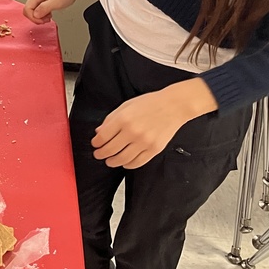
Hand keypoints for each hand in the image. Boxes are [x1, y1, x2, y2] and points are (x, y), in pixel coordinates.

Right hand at [24, 0, 86, 23]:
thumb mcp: (57, 2)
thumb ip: (45, 8)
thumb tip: (35, 14)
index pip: (27, 9)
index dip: (33, 18)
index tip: (42, 21)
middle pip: (28, 11)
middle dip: (37, 18)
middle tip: (47, 19)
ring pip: (31, 11)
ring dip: (39, 17)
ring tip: (49, 16)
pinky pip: (35, 10)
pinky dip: (41, 14)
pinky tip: (48, 13)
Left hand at [91, 79, 217, 168]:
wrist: (173, 106)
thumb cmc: (150, 103)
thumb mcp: (126, 106)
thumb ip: (111, 119)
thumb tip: (99, 132)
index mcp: (123, 119)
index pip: (103, 137)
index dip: (96, 143)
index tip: (95, 144)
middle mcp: (133, 132)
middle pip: (110, 150)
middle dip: (101, 154)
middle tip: (98, 154)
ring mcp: (144, 142)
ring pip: (122, 159)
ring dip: (112, 162)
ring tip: (109, 161)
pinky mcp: (154, 150)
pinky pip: (137, 162)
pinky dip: (128, 165)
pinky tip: (124, 162)